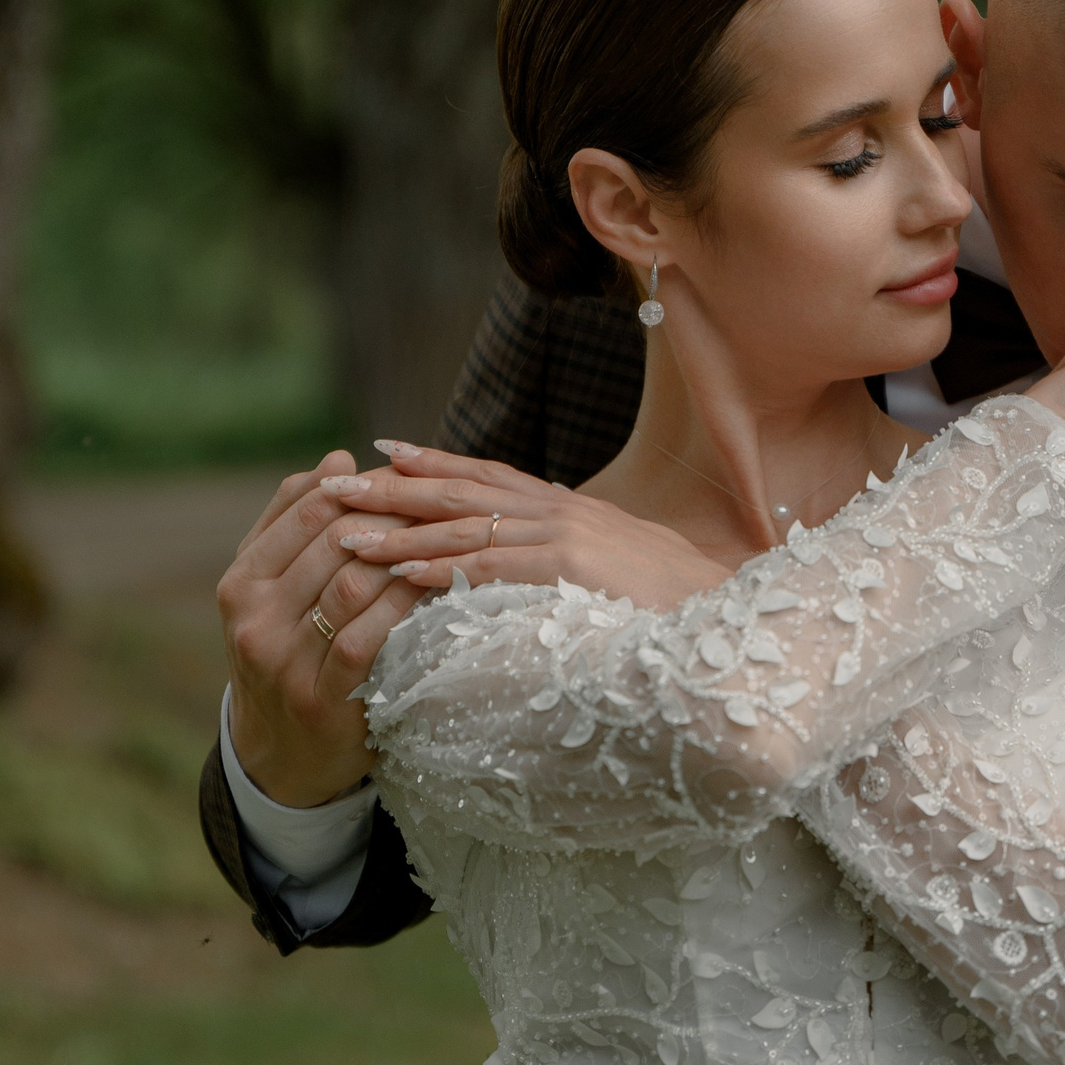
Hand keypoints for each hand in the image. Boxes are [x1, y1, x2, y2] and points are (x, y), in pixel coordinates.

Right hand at [217, 451, 432, 807]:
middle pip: (333, 541)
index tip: (404, 479)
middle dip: (391, 516)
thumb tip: (340, 457)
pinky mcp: (321, 700)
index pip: (305, 510)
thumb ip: (293, 520)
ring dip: (405, 556)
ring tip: (444, 538)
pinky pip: (370, 637)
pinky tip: (436, 588)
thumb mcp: (270, 587)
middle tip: (438, 503)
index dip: (361, 487)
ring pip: (353, 584)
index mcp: (240, 583)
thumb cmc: (284, 650)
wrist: (279, 754)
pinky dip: (405, 605)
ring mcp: (284, 662)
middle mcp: (253, 620)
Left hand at [321, 442, 733, 608]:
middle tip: (337, 487)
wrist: (727, 611)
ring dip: (399, 532)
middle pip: (460, 492)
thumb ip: (572, 555)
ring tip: (345, 535)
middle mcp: (558, 510)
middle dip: (394, 490)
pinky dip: (440, 567)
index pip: (487, 476)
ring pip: (462, 528)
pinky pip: (489, 566)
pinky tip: (400, 571)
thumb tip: (539, 561)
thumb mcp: (616, 565)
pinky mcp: (567, 568)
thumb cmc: (674, 600)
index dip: (434, 463)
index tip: (383, 453)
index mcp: (567, 507)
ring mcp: (562, 535)